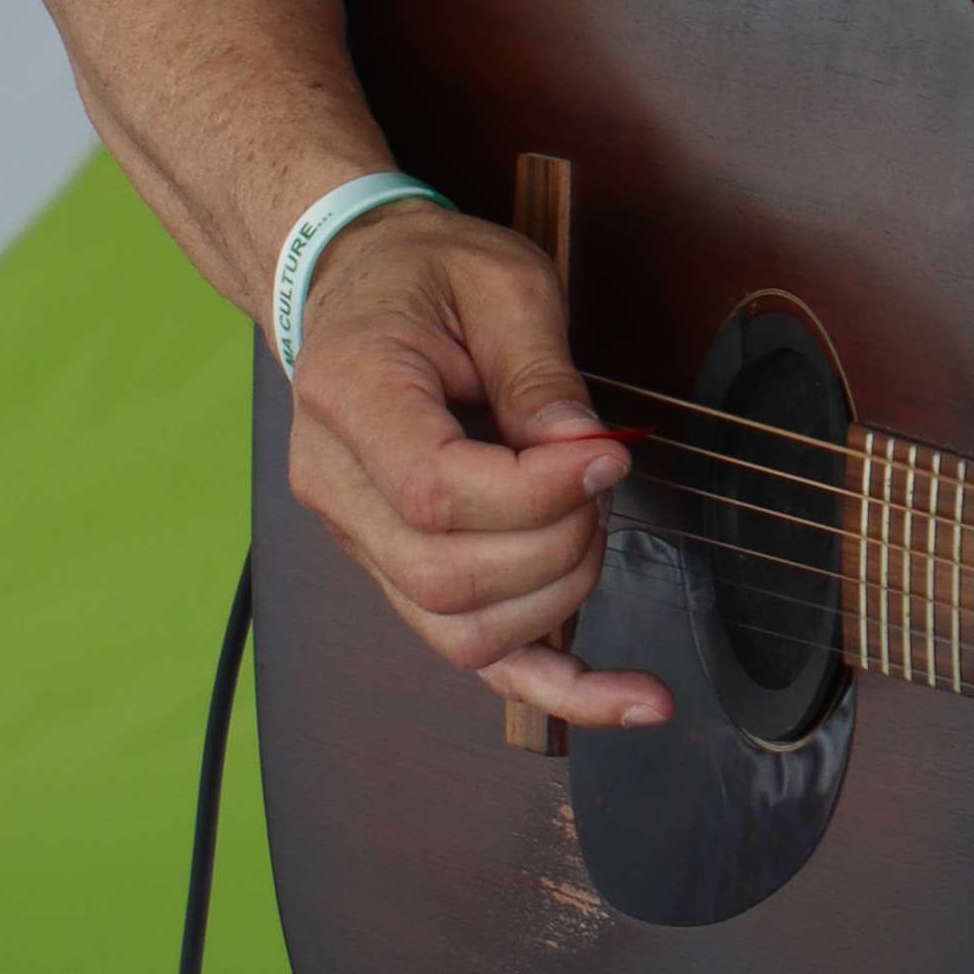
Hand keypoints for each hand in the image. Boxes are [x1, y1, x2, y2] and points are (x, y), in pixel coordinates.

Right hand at [283, 205, 674, 731]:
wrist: (356, 284)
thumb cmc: (427, 274)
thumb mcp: (501, 283)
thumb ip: (542, 371)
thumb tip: (586, 453)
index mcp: (348, 395)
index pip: (436, 491)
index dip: (538, 492)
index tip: (606, 454)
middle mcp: (336, 485)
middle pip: (449, 576)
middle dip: (559, 542)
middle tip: (603, 474)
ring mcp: (360, 543)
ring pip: (460, 631)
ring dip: (559, 594)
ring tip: (591, 519)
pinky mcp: (399, 574)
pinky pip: (474, 657)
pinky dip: (561, 690)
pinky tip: (637, 699)